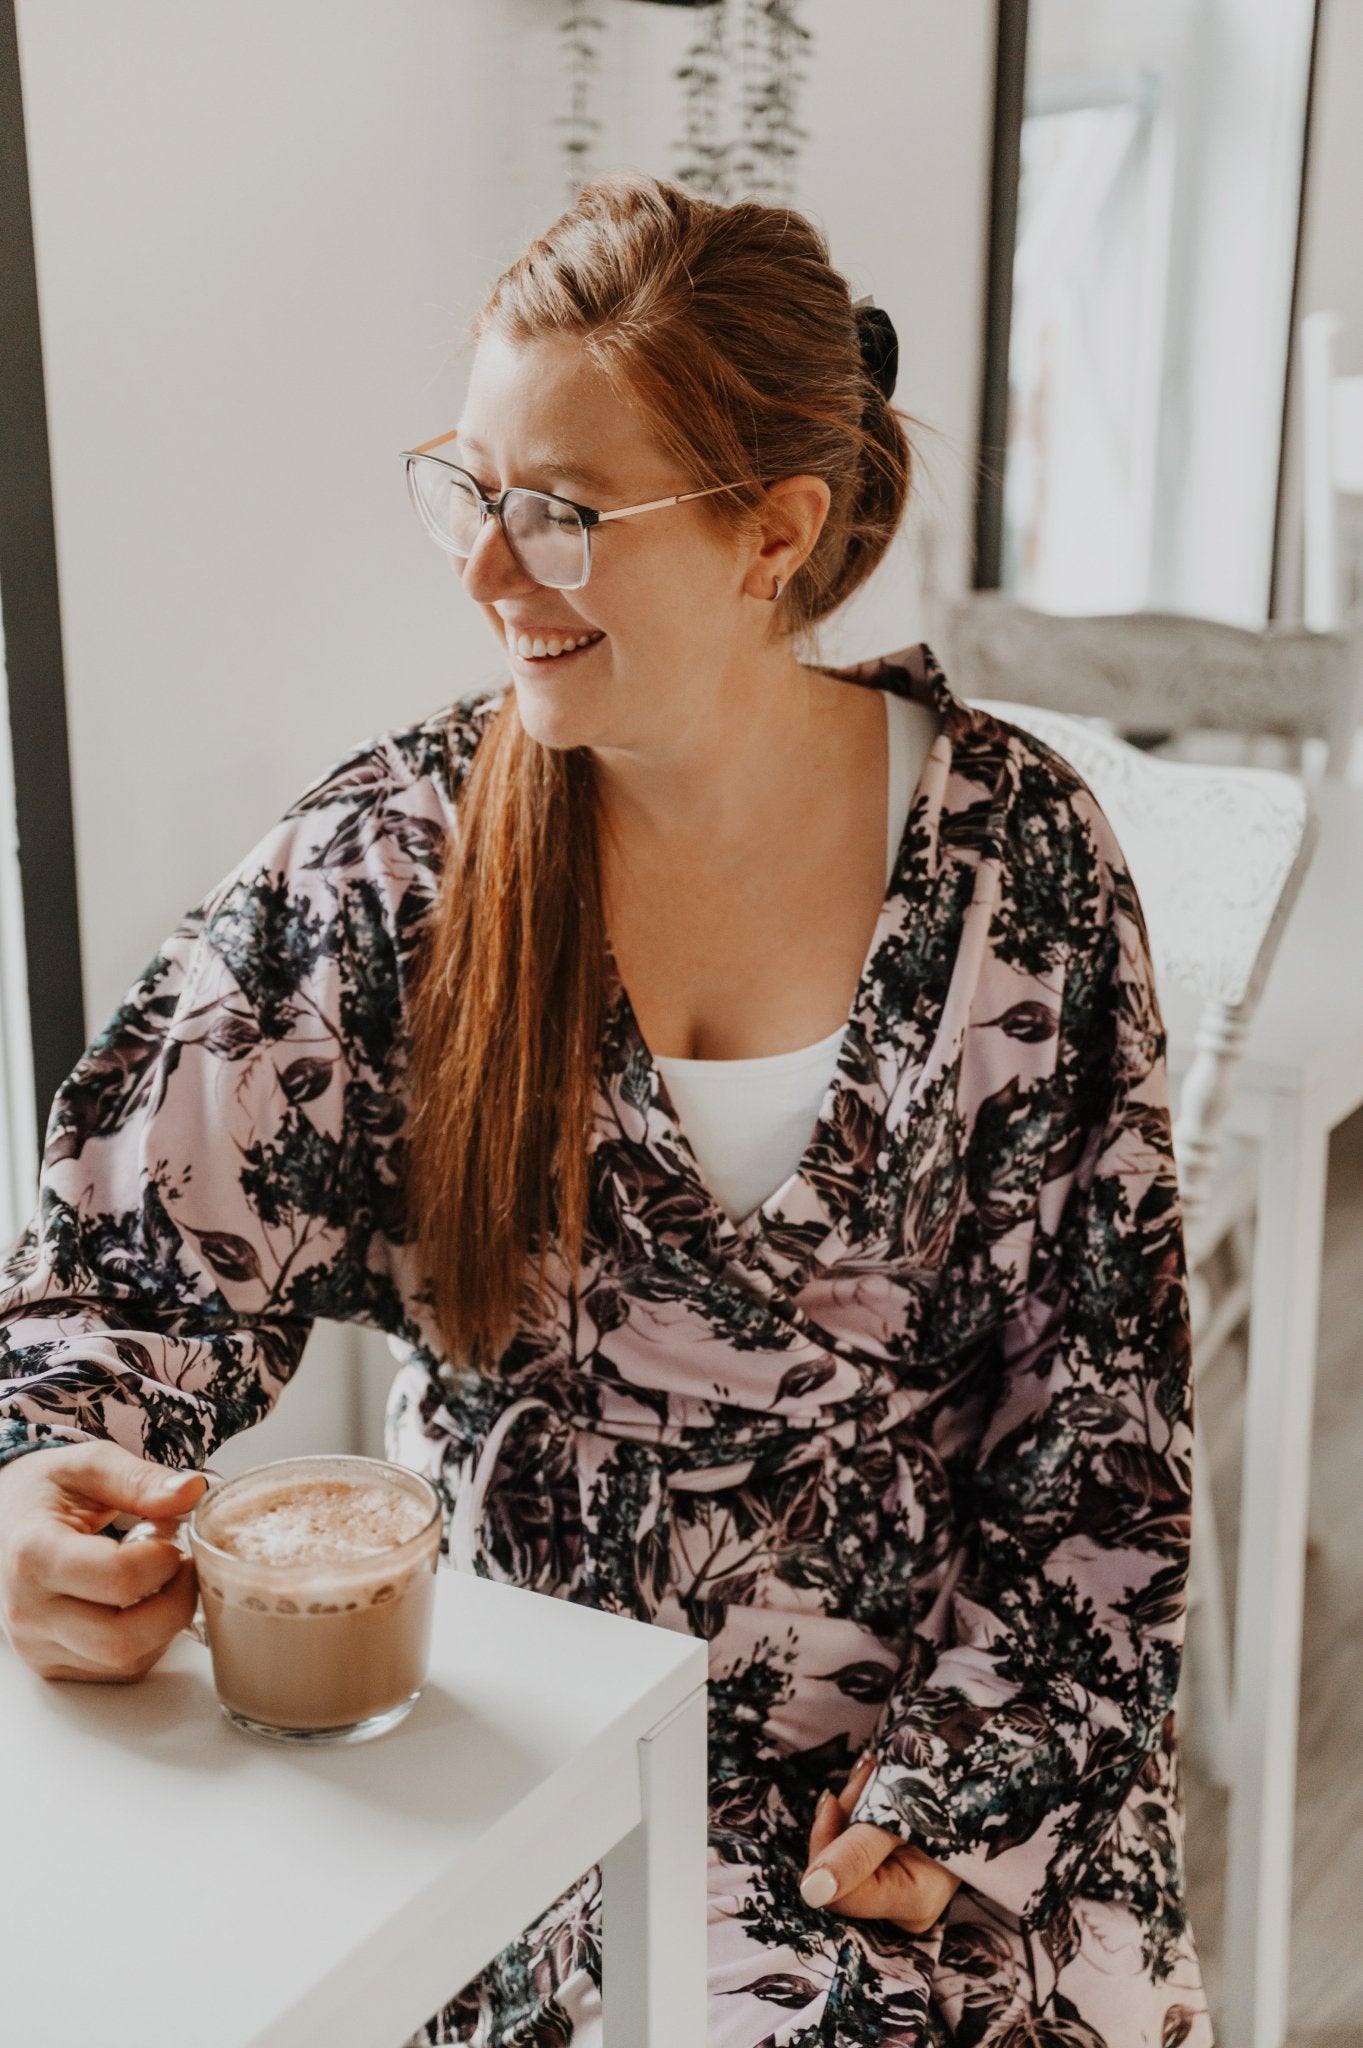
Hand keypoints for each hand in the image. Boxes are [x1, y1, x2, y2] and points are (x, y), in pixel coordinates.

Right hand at [0, 1442, 207, 1681]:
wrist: (3, 1521)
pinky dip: (149, 1642)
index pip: (117, 1579)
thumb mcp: (87, 1466)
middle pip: (122, 1639)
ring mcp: (38, 1645)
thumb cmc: (43, 1493)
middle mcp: (30, 1610)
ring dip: (166, 1625)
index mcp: (34, 1554)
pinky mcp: (53, 1664)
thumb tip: (192, 1491)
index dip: (164, 1560)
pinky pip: (119, 1672)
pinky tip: (145, 1604)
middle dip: (176, 1603)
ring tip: (164, 1579)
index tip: (173, 1536)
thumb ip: (140, 1479)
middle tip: (184, 1565)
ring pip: (126, 1663)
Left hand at [799, 1748, 961, 1934]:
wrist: (978, 1776)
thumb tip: (811, 1892)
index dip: (828, 1843)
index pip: (837, 1893)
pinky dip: (858, 1815)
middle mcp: (904, 1910)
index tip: (835, 1794)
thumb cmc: (947, 1794)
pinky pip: (855, 1850)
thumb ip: (857, 1854)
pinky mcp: (891, 1878)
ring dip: (851, 1807)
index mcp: (914, 1905)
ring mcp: (898, 1896)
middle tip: (867, 1775)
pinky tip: (874, 1788)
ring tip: (875, 1772)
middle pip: (839, 1872)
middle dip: (843, 1819)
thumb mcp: (901, 1818)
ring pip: (843, 1855)